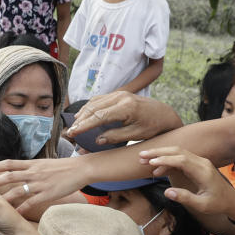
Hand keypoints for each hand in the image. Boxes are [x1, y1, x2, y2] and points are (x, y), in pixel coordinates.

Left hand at [0, 156, 86, 213]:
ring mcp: (39, 184)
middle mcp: (33, 172)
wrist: (80, 169)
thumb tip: (22, 170)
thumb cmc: (64, 167)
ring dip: (3, 197)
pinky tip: (14, 215)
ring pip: (17, 190)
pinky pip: (31, 202)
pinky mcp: (47, 194)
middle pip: (9, 176)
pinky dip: (22, 209)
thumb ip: (32, 168)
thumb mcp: (45, 164)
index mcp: (32, 164)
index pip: (9, 163)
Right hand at [67, 91, 182, 144]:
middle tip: (71, 132)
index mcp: (126, 107)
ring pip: (95, 102)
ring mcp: (120, 94)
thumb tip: (98, 140)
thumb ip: (116, 136)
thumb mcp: (136, 135)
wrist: (164, 114)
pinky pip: (100, 99)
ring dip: (83, 113)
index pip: (99, 116)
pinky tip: (84, 116)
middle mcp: (121, 97)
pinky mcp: (119, 94)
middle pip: (94, 107)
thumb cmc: (152, 126)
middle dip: (81, 120)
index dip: (84, 125)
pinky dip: (90, 107)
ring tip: (75, 126)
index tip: (74, 133)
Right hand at [140, 147, 234, 217]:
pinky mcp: (197, 164)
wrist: (231, 200)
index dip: (165, 160)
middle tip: (141, 156)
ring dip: (161, 155)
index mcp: (203, 172)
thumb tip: (167, 192)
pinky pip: (180, 158)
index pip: (181, 160)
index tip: (150, 163)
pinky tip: (157, 170)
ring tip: (144, 161)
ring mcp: (200, 162)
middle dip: (158, 152)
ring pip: (178, 153)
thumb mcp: (202, 205)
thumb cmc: (217, 204)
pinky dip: (168, 161)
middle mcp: (202, 163)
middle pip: (178, 151)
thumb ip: (185, 198)